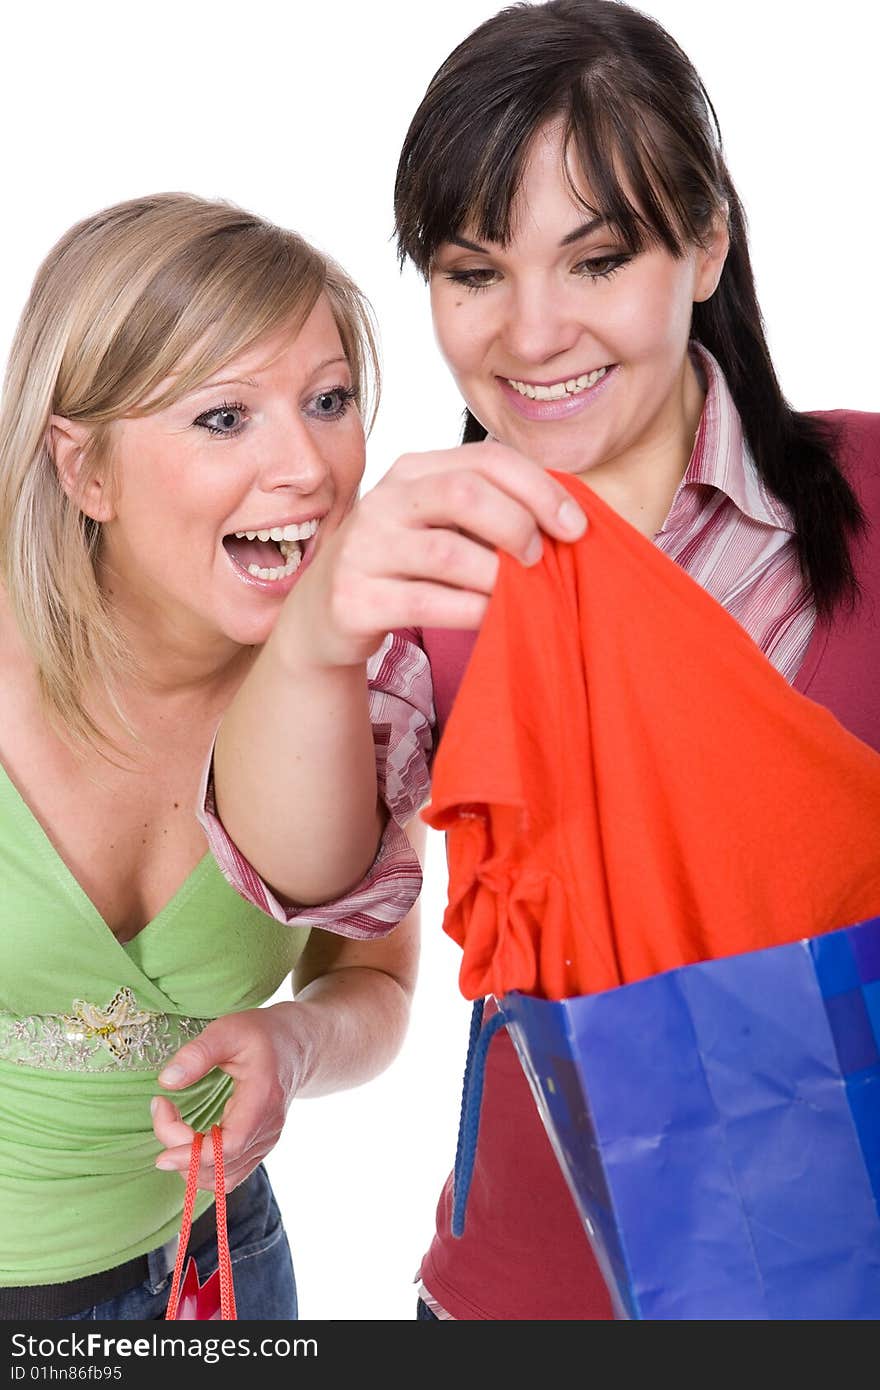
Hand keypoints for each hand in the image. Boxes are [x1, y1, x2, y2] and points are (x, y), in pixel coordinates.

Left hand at [151, 1002, 303, 1191]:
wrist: (297, 1045)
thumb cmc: (262, 1035)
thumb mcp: (228, 1031)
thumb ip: (198, 1053)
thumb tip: (167, 1082)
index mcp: (262, 1098)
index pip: (229, 1146)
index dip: (192, 1154)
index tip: (162, 1137)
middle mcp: (268, 1128)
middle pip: (220, 1165)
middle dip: (180, 1150)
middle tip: (162, 1109)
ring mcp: (266, 1141)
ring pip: (222, 1178)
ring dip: (189, 1164)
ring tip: (170, 1126)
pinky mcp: (259, 1146)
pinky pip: (228, 1175)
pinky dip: (202, 1168)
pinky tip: (186, 1143)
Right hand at [283, 439, 587, 668]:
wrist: (325, 614)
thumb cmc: (404, 566)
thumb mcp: (439, 524)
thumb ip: (490, 511)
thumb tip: (568, 519)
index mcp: (412, 471)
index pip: (486, 459)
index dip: (540, 489)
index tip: (575, 527)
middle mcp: (383, 501)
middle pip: (465, 493)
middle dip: (518, 526)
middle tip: (539, 560)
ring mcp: (363, 550)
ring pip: (449, 553)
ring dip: (499, 577)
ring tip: (518, 594)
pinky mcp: (354, 599)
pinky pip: (428, 603)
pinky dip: (473, 611)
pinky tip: (491, 617)